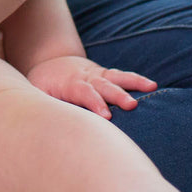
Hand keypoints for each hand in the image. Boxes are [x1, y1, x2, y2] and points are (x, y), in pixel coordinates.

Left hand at [26, 55, 155, 118]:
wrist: (50, 65)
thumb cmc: (44, 87)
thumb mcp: (38, 94)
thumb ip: (46, 106)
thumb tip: (49, 127)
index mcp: (70, 85)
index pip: (83, 93)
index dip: (94, 103)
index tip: (106, 116)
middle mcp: (86, 78)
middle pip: (103, 86)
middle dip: (117, 95)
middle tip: (131, 105)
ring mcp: (98, 76)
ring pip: (116, 78)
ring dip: (132, 83)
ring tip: (151, 87)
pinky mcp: (106, 75)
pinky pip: (122, 76)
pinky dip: (136, 79)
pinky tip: (152, 85)